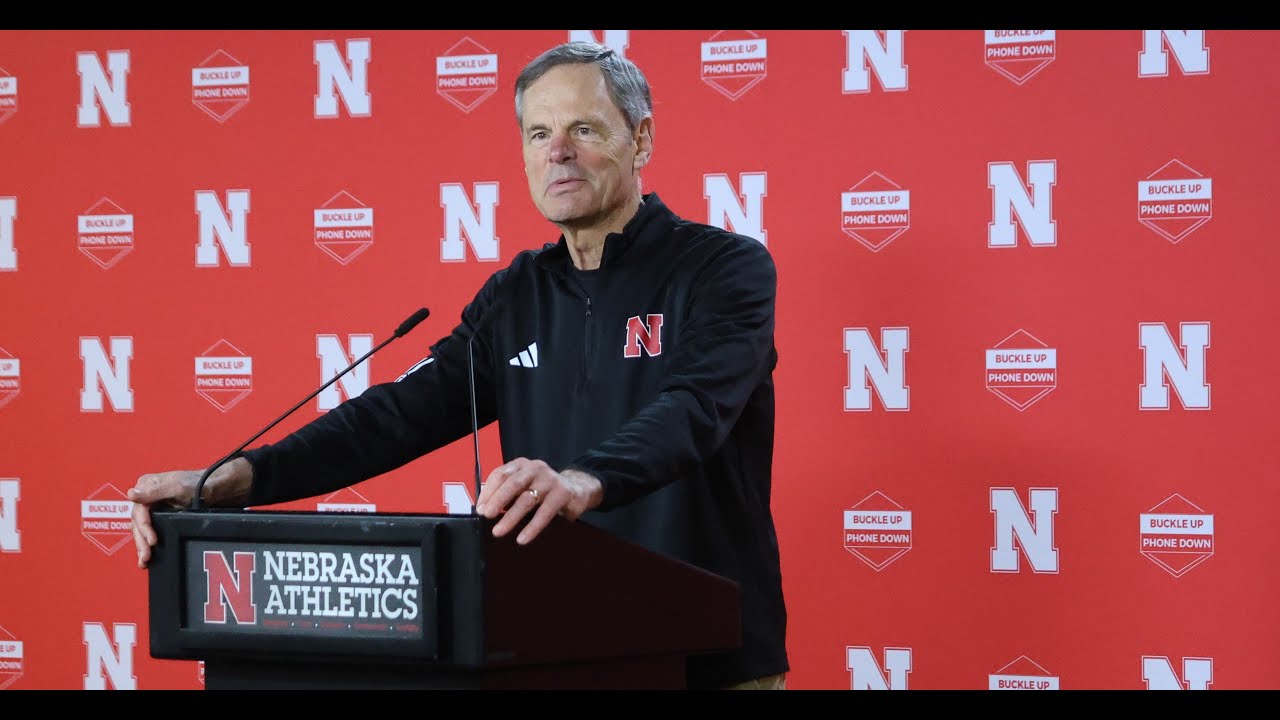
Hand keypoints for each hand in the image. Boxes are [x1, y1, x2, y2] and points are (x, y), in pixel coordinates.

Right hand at [127, 470, 199, 569]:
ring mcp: (151, 508)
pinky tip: (146, 557)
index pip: (138, 511)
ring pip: (141, 530)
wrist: (212, 488)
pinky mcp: (158, 517)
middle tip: (146, 555)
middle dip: (141, 541)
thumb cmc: (197, 482)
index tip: (151, 540)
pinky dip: (146, 544)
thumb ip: (154, 491)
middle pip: (138, 523)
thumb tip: (131, 494)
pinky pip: (148, 532)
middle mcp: (145, 497)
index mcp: (146, 486)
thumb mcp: (176, 486)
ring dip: (141, 545)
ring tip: (144, 560)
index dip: (144, 527)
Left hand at [475, 458, 602, 544]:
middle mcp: (535, 469)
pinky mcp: (563, 493)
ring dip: (511, 517)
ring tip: (499, 531)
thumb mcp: (523, 487)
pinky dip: (532, 527)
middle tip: (487, 515)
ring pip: (527, 499)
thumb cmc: (542, 491)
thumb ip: (506, 493)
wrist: (575, 490)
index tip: (480, 509)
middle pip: (513, 483)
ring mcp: (550, 480)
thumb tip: (483, 510)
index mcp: (521, 465)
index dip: (488, 491)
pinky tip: (523, 538)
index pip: (500, 474)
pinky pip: (545, 512)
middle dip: (497, 500)